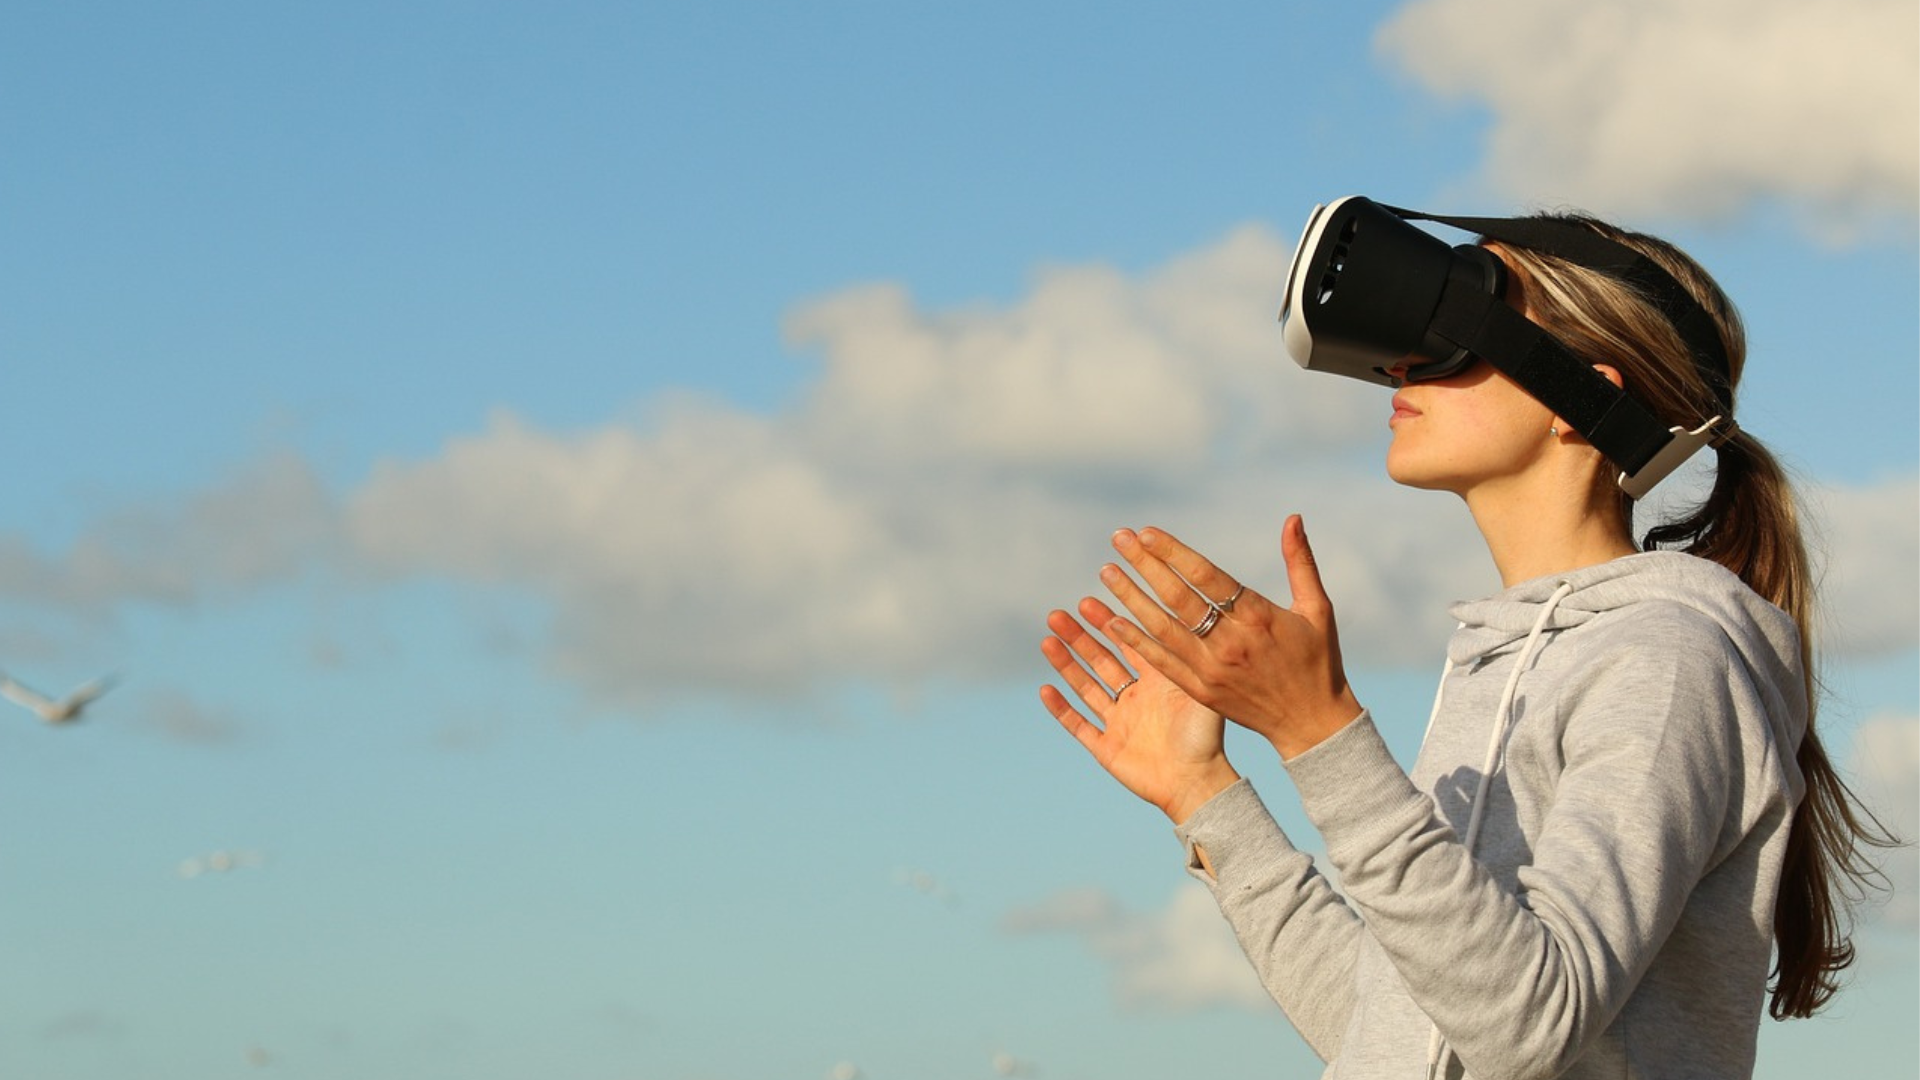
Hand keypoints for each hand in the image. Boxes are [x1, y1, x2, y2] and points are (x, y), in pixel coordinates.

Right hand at [1040, 597, 1239, 823]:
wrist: (1198, 783)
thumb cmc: (1207, 738)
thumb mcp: (1198, 689)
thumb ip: (1186, 656)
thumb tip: (1180, 614)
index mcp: (1157, 682)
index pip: (1127, 644)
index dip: (1107, 623)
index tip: (1088, 600)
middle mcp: (1135, 698)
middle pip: (1100, 661)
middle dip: (1079, 638)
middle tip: (1058, 615)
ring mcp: (1119, 723)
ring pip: (1085, 687)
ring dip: (1065, 664)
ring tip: (1047, 640)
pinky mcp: (1107, 748)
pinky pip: (1079, 725)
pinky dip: (1062, 708)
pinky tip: (1046, 689)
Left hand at [1099, 515, 1362, 759]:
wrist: (1312, 723)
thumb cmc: (1318, 660)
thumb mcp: (1317, 608)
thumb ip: (1300, 561)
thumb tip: (1292, 517)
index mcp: (1258, 618)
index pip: (1206, 576)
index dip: (1173, 552)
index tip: (1146, 533)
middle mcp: (1230, 642)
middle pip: (1178, 597)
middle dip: (1145, 565)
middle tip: (1118, 539)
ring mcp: (1212, 669)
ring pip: (1162, 628)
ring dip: (1131, 599)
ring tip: (1106, 573)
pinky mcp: (1201, 692)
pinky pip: (1162, 663)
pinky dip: (1137, 642)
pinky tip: (1114, 622)